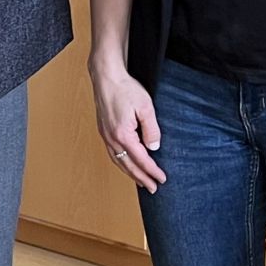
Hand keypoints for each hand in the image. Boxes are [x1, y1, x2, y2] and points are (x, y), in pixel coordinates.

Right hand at [90, 53, 165, 190]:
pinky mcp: (103, 130)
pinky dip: (121, 163)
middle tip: (153, 188)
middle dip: (141, 178)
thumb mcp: (146, 107)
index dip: (152, 171)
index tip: (162, 179)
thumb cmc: (125, 88)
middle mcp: (111, 138)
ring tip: (140, 181)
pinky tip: (126, 163)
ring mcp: (105, 135)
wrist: (106, 76)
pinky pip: (112, 153)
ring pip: (118, 161)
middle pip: (128, 165)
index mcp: (123, 134)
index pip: (141, 159)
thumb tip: (154, 148)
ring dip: (130, 173)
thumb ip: (151, 130)